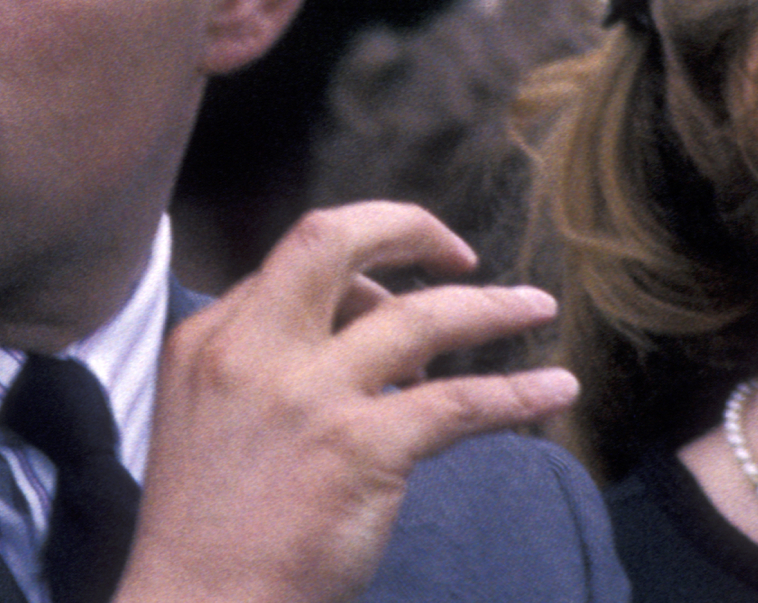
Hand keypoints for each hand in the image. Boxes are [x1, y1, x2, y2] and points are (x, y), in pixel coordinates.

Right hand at [114, 201, 577, 602]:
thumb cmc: (208, 530)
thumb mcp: (203, 415)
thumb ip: (264, 360)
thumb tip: (358, 325)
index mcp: (210, 340)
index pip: (293, 262)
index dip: (355, 268)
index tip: (391, 291)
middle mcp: (253, 351)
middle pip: (335, 242)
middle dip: (407, 227)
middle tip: (458, 252)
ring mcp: (308, 396)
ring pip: (420, 317)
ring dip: (491, 307)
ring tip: (537, 306)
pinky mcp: (359, 449)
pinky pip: (460, 401)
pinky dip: (517, 391)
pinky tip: (554, 390)